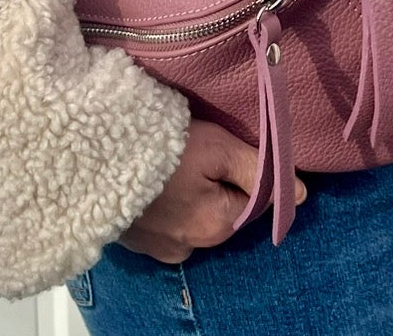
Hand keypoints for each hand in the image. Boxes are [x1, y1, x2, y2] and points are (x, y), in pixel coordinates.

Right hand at [118, 118, 307, 263]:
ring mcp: (159, 247)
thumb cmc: (160, 149)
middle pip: (223, 209)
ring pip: (193, 215)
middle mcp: (191, 247)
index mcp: (217, 226)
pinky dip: (165, 201)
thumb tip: (302, 193)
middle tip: (197, 148)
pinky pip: (164, 220)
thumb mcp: (217, 148)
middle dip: (217, 181)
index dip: (246, 169)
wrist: (91, 158)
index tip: (226, 145)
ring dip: (190, 192)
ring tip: (173, 161)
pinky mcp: (134, 239)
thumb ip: (257, 169)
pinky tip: (153, 178)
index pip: (254, 202)